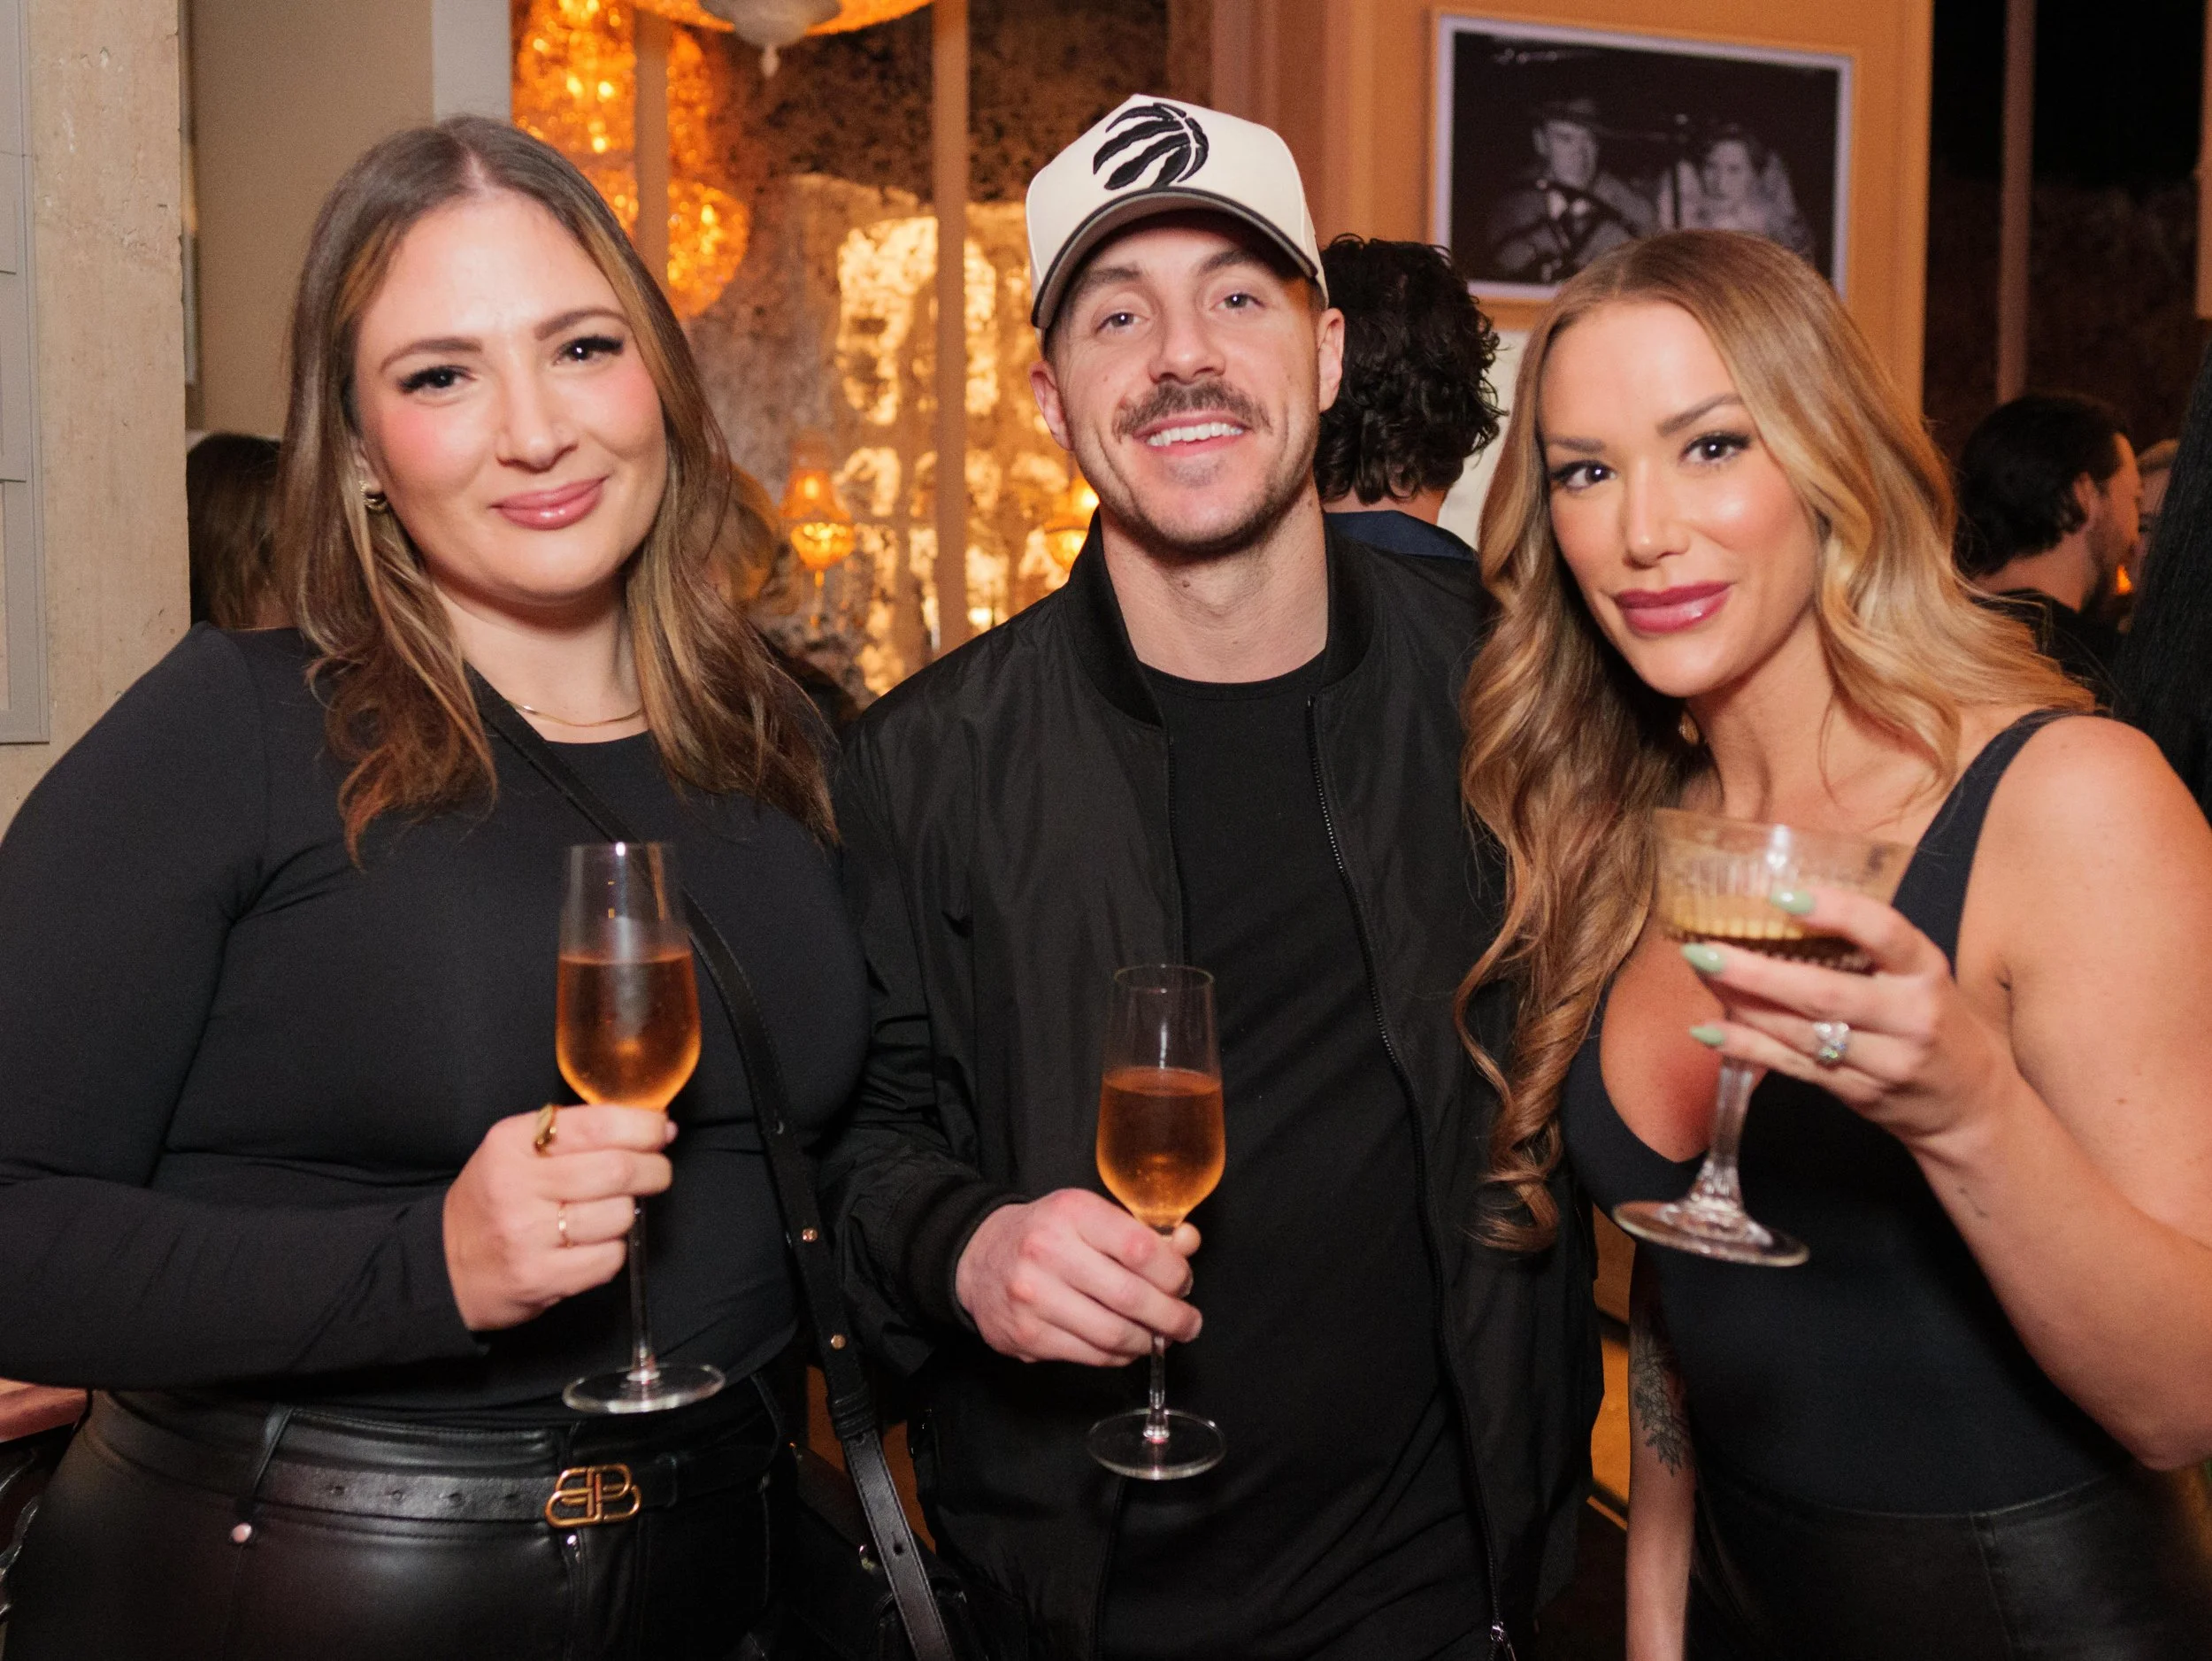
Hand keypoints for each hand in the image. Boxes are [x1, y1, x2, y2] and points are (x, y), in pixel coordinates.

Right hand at [442, 1105, 675, 1330]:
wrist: (444, 1266)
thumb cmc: (495, 1200)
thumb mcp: (516, 1150)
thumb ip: (574, 1133)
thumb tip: (652, 1125)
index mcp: (514, 1142)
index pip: (598, 1124)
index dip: (642, 1126)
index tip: (660, 1130)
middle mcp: (517, 1184)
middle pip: (618, 1170)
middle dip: (653, 1169)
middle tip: (657, 1172)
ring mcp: (527, 1235)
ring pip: (619, 1215)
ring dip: (628, 1213)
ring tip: (611, 1212)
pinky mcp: (539, 1277)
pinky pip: (609, 1258)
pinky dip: (614, 1251)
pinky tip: (594, 1245)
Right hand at [955, 1189, 1200, 1365]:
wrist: (978, 1257)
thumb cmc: (1046, 1233)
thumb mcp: (1089, 1215)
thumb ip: (1142, 1231)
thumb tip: (1189, 1244)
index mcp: (1072, 1213)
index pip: (1140, 1248)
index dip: (1174, 1273)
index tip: (1183, 1283)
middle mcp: (1048, 1252)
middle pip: (1131, 1296)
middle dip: (1172, 1316)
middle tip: (1188, 1323)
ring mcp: (1034, 1298)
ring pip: (1113, 1333)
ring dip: (1148, 1341)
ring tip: (1162, 1337)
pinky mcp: (1027, 1336)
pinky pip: (1091, 1355)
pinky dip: (1119, 1355)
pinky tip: (1128, 1346)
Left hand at [1682, 886, 2015, 1147]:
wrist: (1969, 1106)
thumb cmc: (1935, 1020)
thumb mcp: (1920, 974)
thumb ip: (1867, 948)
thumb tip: (1781, 907)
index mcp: (1926, 973)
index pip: (1885, 934)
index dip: (1835, 912)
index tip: (1781, 896)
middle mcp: (1909, 1017)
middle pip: (1825, 993)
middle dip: (1757, 972)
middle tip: (1704, 947)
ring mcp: (1883, 1062)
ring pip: (1800, 1032)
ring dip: (1741, 1002)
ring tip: (1701, 971)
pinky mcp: (1857, 1094)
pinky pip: (1791, 1067)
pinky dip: (1745, 1047)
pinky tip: (1709, 1029)